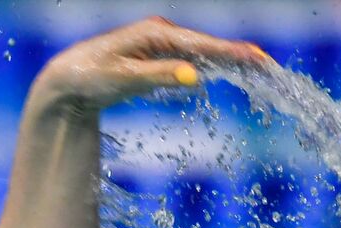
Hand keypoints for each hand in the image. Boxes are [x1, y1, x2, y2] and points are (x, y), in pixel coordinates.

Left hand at [30, 16, 269, 113]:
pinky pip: (193, 61)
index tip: (263, 62)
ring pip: (205, 53)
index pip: (206, 46)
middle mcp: (164, 34)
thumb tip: (195, 77)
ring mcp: (162, 45)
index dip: (236, 55)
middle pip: (212, 46)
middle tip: (273, 69)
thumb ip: (158, 76)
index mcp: (158, 35)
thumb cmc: (92, 78)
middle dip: (242, 57)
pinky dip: (214, 67)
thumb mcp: (123, 79)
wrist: (68, 79)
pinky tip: (230, 73)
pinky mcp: (158, 57)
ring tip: (262, 71)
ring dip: (232, 62)